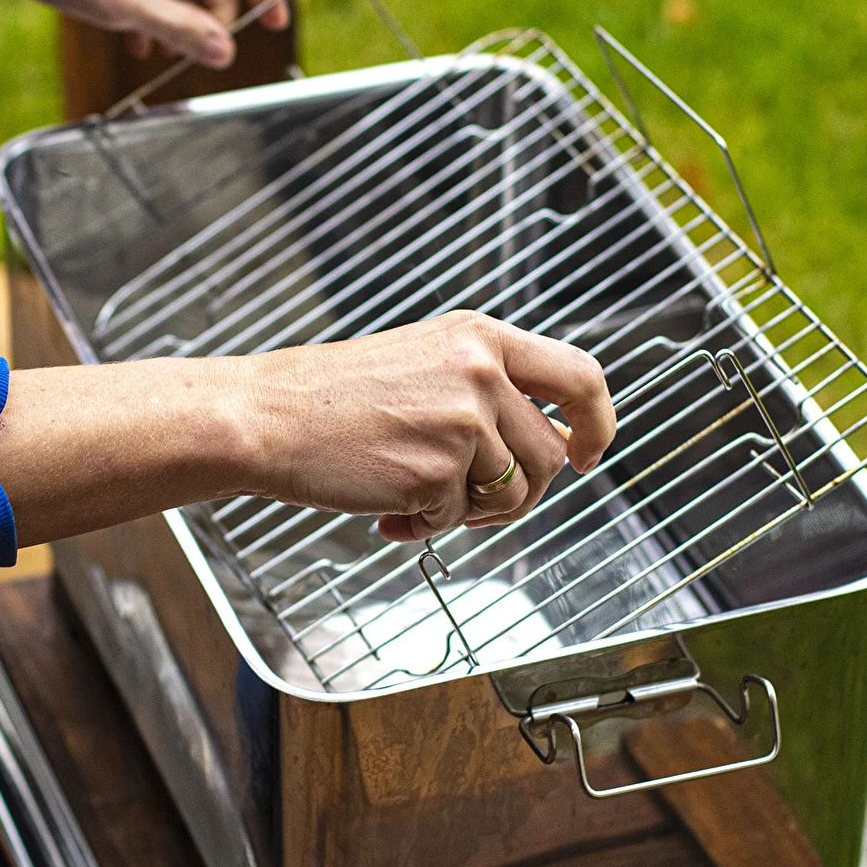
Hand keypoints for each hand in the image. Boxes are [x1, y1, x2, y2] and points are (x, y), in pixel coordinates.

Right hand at [241, 312, 615, 540]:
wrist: (268, 416)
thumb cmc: (335, 398)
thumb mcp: (424, 362)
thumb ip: (486, 388)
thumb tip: (547, 446)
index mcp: (480, 337)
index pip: (580, 375)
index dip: (598, 421)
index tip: (586, 451)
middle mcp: (479, 371)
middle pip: (548, 454)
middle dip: (519, 491)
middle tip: (471, 501)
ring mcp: (461, 421)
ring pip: (512, 494)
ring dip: (470, 512)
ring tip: (419, 501)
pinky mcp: (436, 470)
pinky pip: (456, 521)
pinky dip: (425, 529)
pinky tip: (389, 514)